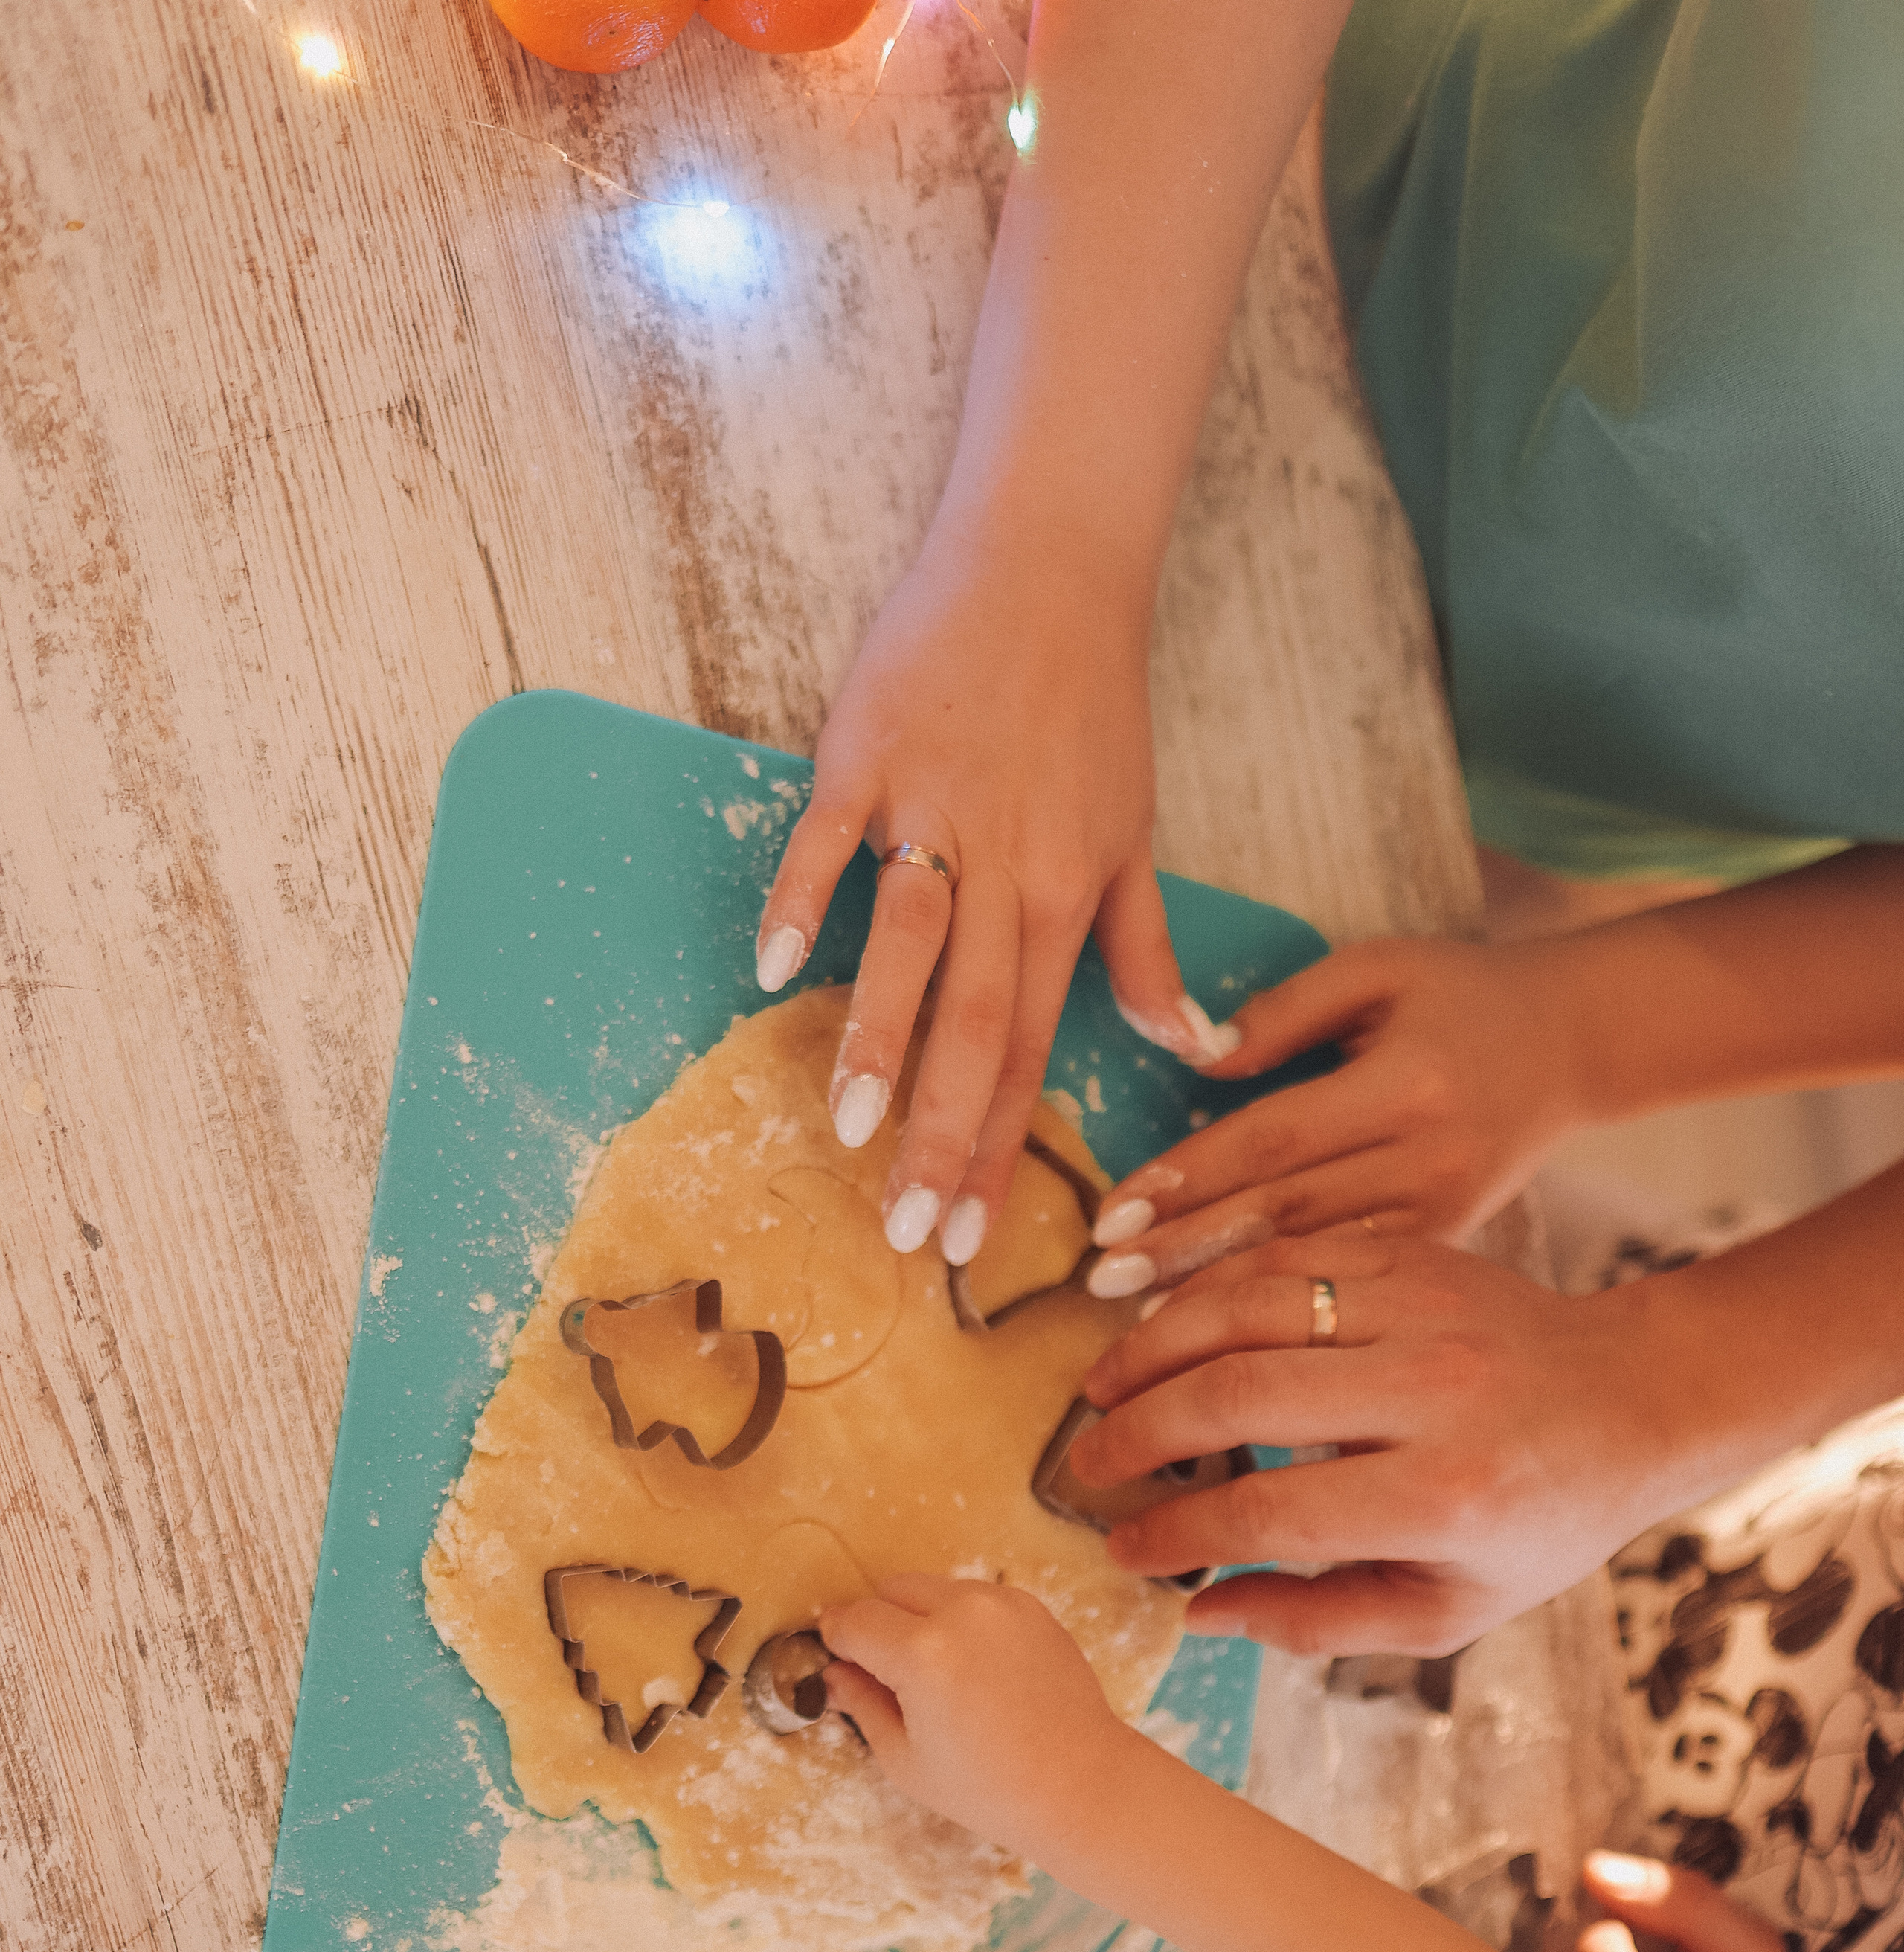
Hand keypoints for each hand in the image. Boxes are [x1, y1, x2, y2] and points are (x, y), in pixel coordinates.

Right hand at [752, 526, 1222, 1268]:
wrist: (1049, 563)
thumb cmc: (1092, 705)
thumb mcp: (1136, 831)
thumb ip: (1145, 950)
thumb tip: (1189, 1046)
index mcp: (1067, 897)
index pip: (1029, 1050)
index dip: (1000, 1151)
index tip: (970, 1239)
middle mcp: (1007, 866)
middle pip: (975, 1023)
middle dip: (945, 1137)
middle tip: (909, 1232)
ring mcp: (934, 809)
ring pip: (911, 943)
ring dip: (882, 1038)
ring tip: (854, 1130)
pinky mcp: (867, 751)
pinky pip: (832, 838)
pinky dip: (803, 897)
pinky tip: (772, 968)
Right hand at [820, 1574, 1127, 1856]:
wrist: (1079, 1784)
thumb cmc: (988, 1788)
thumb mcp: (905, 1758)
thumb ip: (861, 1703)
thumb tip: (834, 1671)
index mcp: (923, 1654)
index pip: (854, 1620)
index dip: (837, 1639)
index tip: (836, 1655)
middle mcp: (962, 1612)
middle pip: (890, 1590)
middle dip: (878, 1623)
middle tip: (886, 1670)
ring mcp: (1002, 1603)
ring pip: (933, 1588)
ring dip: (919, 1617)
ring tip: (937, 1673)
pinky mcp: (1031, 1606)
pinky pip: (975, 1597)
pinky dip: (961, 1620)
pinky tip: (976, 1668)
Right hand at [1074, 1230, 1682, 1654]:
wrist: (1629, 1400)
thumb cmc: (1535, 1521)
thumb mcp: (1448, 1608)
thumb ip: (1322, 1620)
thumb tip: (1201, 1610)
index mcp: (1445, 1496)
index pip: (1269, 1512)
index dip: (1178, 1534)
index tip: (1125, 1549)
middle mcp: (1432, 1391)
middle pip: (1238, 1395)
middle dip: (1139, 1433)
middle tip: (1087, 1465)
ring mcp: (1421, 1307)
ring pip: (1244, 1307)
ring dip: (1151, 1348)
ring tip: (1101, 1391)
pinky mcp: (1410, 1252)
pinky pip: (1278, 1257)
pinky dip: (1205, 1292)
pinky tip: (1163, 1332)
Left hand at [1086, 938, 1588, 1295]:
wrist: (1578, 1045)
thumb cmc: (1464, 995)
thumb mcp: (1382, 968)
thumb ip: (1288, 1010)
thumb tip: (1199, 1057)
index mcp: (1408, 1084)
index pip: (1272, 1137)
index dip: (1186, 1178)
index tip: (1110, 1214)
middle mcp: (1429, 1157)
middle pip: (1285, 1212)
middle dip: (1183, 1251)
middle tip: (1098, 1281)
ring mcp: (1447, 1212)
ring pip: (1316, 1265)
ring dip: (1222, 1298)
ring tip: (1137, 1328)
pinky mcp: (1451, 1245)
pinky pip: (1354, 1287)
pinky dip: (1285, 1316)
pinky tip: (1224, 1343)